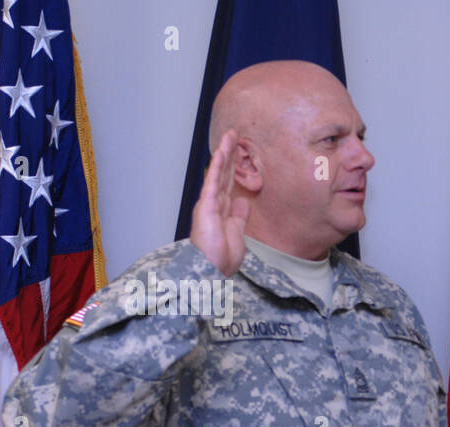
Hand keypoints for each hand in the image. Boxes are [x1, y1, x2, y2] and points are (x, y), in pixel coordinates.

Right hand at [191, 129, 249, 276]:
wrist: (212, 270)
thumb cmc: (222, 256)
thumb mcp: (237, 233)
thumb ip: (239, 216)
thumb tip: (243, 201)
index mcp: (223, 209)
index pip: (230, 182)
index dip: (235, 166)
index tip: (239, 151)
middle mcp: (215, 203)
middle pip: (225, 173)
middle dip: (230, 153)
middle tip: (234, 134)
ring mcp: (209, 203)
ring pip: (218, 173)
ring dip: (224, 153)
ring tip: (229, 135)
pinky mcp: (206, 206)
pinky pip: (213, 182)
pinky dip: (217, 167)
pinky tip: (221, 153)